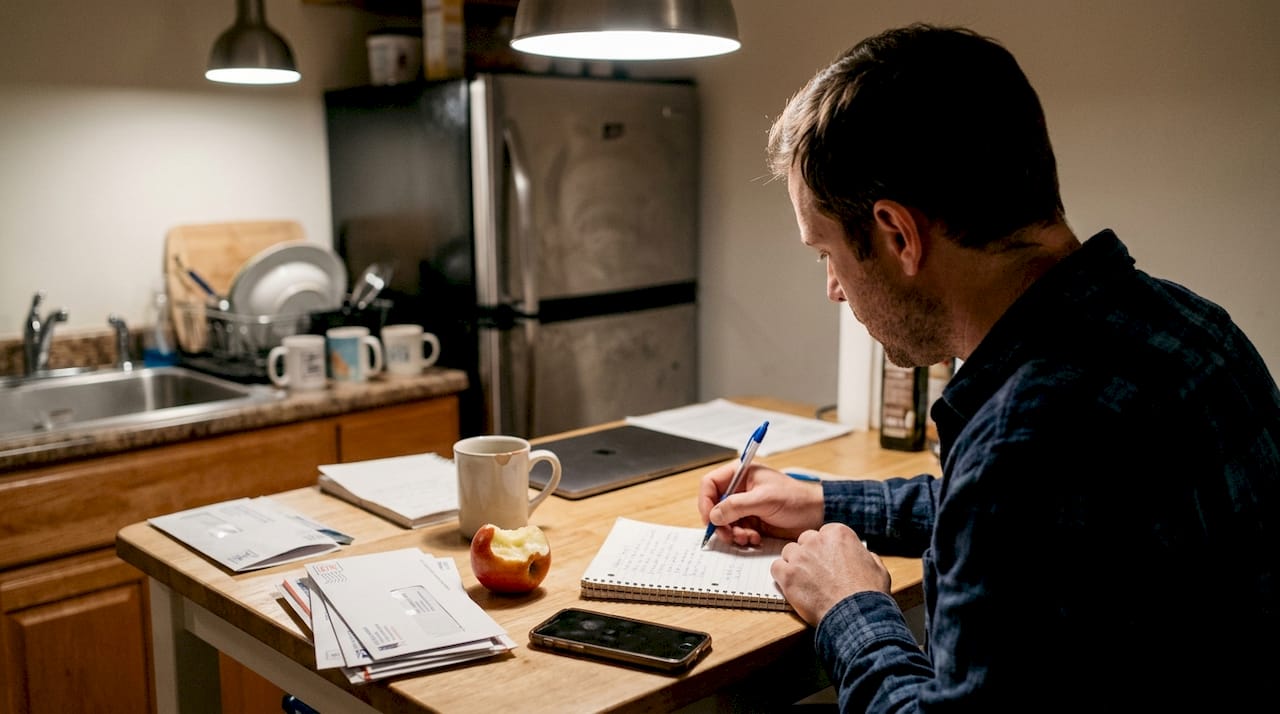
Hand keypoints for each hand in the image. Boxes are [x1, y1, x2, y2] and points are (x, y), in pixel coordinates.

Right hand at [698, 463, 823, 545]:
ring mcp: (745, 505)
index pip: (710, 484)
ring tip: (747, 537)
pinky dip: (742, 537)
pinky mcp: (752, 520)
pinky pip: (736, 530)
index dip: (706, 501)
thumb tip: (714, 515)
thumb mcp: (764, 499)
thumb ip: (737, 506)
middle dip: (720, 523)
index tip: (710, 519)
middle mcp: (740, 489)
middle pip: (714, 506)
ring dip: (732, 533)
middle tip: (729, 535)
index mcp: (741, 474)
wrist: (816, 515)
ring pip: (724, 522)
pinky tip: (755, 538)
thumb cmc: (796, 499)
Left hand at [772, 523, 890, 624]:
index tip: (828, 560)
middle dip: (809, 554)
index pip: (824, 534)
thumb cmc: (868, 594)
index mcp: (838, 533)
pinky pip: (776, 568)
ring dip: (795, 564)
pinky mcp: (788, 575)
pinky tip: (792, 585)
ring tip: (804, 581)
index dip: (825, 549)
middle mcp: (817, 540)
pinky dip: (782, 576)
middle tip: (816, 572)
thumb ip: (866, 555)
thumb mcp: (877, 567)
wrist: (857, 615)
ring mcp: (800, 557)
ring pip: (789, 552)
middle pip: (805, 540)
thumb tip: (863, 555)